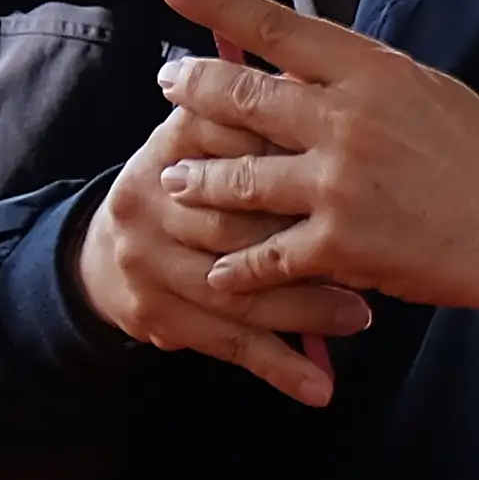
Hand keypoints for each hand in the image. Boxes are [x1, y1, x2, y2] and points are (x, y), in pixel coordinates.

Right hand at [74, 119, 374, 409]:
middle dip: (310, 241)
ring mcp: (148, 259)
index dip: (300, 160)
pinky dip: (278, 367)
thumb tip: (325, 92)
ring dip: (306, 310)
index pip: (243, 143)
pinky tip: (319, 387)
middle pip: (241, 222)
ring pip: (239, 290)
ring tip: (359, 317)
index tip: (356, 175)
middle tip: (373, 257)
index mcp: (175, 140)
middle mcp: (152, 196)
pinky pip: (227, 343)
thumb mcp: (210, 137)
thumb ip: (260, 117)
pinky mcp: (156, 314)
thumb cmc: (189, 184)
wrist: (105, 250)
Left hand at [152, 0, 478, 318]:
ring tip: (174, 178)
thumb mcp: (426, 89)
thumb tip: (304, 63)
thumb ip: (362, 79)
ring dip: (197, 180)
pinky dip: (237, 266)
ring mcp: (337, 185)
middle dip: (193, 90)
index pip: (280, 28)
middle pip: (243, 100)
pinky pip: (267, 255)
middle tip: (167, 83)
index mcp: (372, 72)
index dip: (221, 3)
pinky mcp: (339, 246)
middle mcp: (346, 121)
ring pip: (238, 179)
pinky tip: (218, 269)